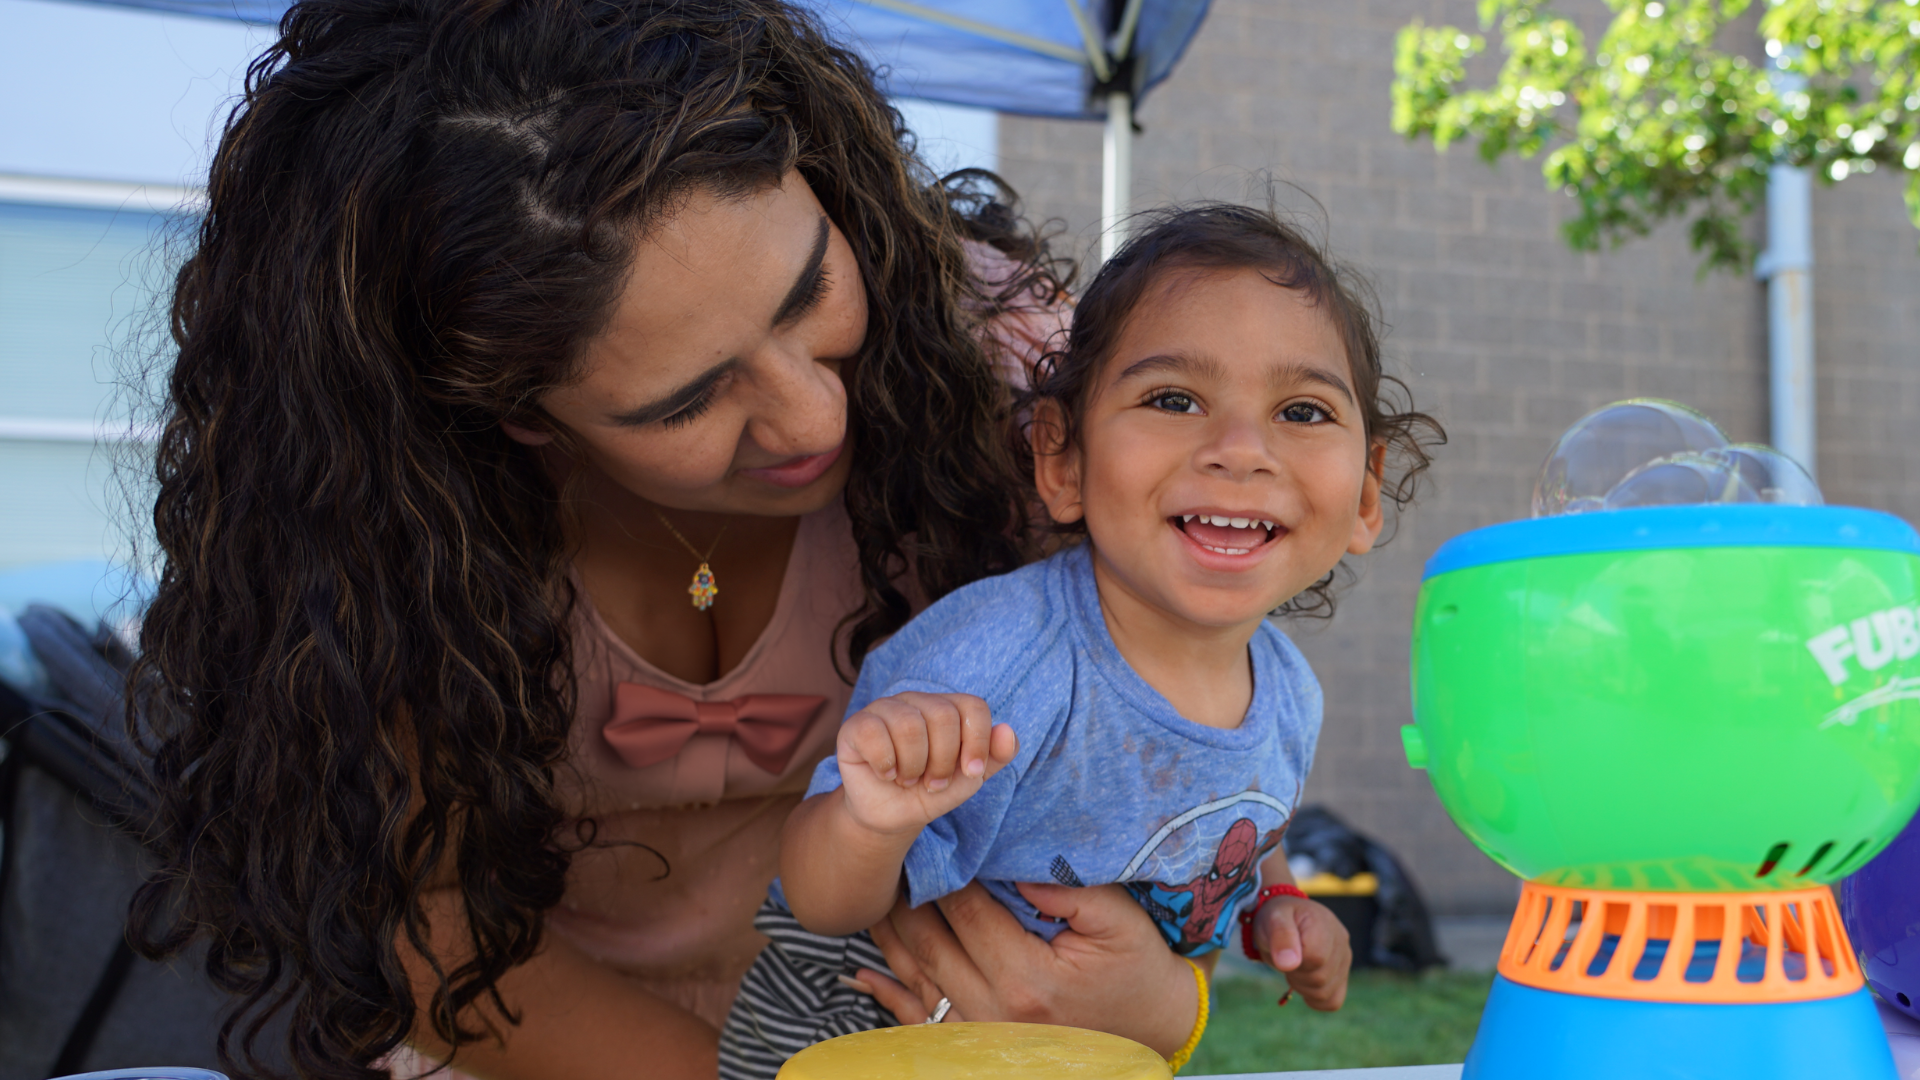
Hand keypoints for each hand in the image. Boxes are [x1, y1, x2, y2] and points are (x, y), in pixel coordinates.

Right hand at [836, 692, 1017, 836]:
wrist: (892, 815)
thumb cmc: (931, 789)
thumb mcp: (968, 779)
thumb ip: (995, 757)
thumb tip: (1007, 730)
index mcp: (948, 708)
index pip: (973, 707)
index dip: (977, 742)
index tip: (972, 773)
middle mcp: (917, 701)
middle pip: (942, 715)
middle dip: (943, 762)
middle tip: (932, 782)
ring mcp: (885, 709)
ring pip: (909, 725)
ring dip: (913, 766)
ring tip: (909, 780)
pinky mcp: (856, 725)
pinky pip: (874, 733)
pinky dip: (885, 764)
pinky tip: (885, 773)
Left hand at [854, 881, 1200, 1056]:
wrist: (1152, 1025)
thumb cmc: (1136, 965)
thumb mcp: (1116, 918)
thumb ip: (1067, 888)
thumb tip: (1013, 863)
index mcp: (1027, 978)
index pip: (966, 912)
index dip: (942, 872)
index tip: (925, 836)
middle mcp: (996, 1011)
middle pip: (931, 944)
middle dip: (905, 898)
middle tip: (887, 857)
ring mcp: (983, 1033)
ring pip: (919, 980)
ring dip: (890, 938)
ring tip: (868, 897)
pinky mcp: (980, 1042)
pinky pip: (921, 1022)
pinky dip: (888, 997)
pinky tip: (861, 974)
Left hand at [1250, 894, 1351, 1009]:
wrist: (1285, 919)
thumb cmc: (1278, 918)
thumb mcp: (1273, 919)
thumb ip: (1281, 937)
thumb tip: (1289, 964)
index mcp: (1325, 924)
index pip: (1316, 958)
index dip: (1294, 961)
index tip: (1285, 949)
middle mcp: (1341, 942)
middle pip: (1320, 979)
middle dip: (1295, 974)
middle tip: (1287, 958)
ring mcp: (1345, 960)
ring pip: (1325, 993)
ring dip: (1302, 986)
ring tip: (1295, 966)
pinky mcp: (1342, 976)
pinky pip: (1333, 1001)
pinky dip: (1314, 998)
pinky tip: (1304, 982)